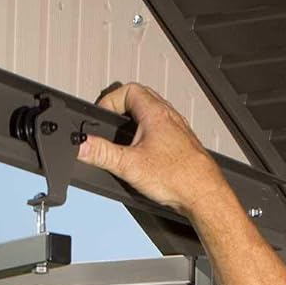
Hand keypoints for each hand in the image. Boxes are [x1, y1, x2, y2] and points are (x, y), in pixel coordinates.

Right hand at [76, 83, 234, 220]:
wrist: (204, 195)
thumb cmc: (179, 178)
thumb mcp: (129, 166)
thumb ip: (101, 153)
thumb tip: (81, 145)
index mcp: (156, 113)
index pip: (128, 90)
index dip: (109, 101)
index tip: (101, 117)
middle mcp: (170, 117)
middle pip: (140, 99)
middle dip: (121, 110)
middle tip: (109, 125)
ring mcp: (178, 130)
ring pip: (153, 115)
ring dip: (136, 123)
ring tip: (125, 139)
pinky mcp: (183, 145)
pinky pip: (163, 132)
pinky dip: (149, 138)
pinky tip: (145, 157)